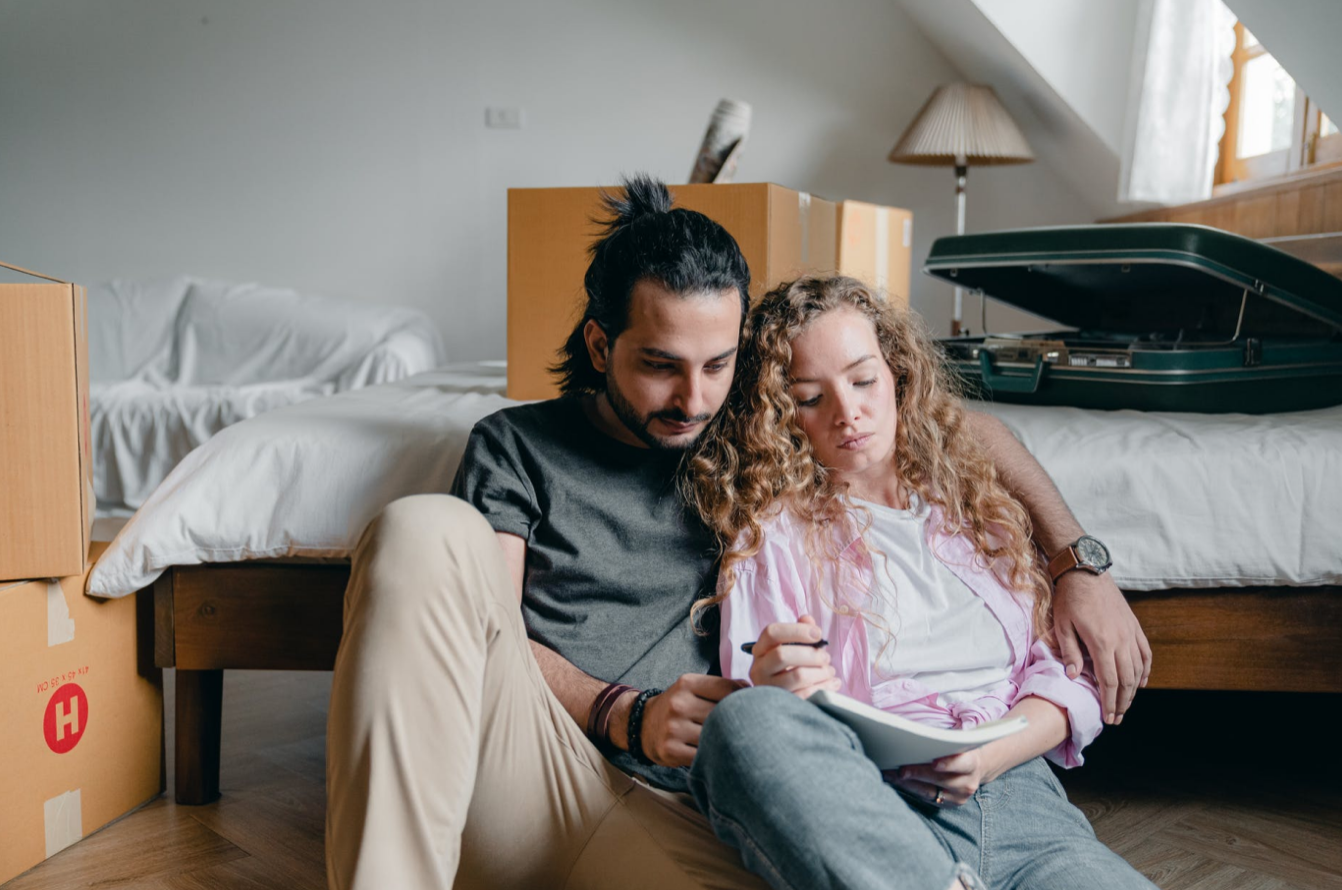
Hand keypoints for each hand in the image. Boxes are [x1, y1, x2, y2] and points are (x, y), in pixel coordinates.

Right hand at [610, 674, 744, 767]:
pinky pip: (703, 755)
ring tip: (733, 742)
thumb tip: (755, 690)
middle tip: (748, 728)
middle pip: (723, 714)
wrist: (643, 725)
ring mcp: (673, 727)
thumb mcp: (694, 688)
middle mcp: (678, 703)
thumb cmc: (679, 706)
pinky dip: (713, 755)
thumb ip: (722, 687)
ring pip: (715, 735)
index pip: (727, 688)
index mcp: (687, 683)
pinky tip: (716, 753)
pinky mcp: (670, 750)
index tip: (751, 707)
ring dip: (727, 741)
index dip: (744, 699)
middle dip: (737, 722)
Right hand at [749, 615, 840, 698]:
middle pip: (782, 655)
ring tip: (830, 671)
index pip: (772, 633)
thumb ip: (800, 632)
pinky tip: (832, 684)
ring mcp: (768, 689)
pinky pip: (806, 694)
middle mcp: (758, 669)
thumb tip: (807, 619)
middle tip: (826, 657)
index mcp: (760, 650)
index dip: (797, 630)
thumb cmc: (790, 669)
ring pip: (797, 676)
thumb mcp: (792, 648)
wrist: (781, 703)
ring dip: (820, 672)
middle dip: (811, 654)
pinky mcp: (781, 706)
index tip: (818, 633)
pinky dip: (824, 687)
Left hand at [884, 749, 991, 807]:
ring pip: (929, 792)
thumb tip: (919, 732)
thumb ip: (946, 740)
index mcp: (972, 763)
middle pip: (940, 779)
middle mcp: (967, 783)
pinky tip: (895, 781)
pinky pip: (925, 798)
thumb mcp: (959, 742)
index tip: (934, 763)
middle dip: (919, 774)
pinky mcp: (946, 804)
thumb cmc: (959, 749)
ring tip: (890, 774)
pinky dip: (909, 789)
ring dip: (907, 783)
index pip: (962, 764)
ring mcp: (957, 796)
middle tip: (901, 770)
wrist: (974, 768)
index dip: (949, 764)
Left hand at [1051, 571, 1151, 724]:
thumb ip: (1069, 652)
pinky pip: (1145, 653)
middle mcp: (1121, 640)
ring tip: (1126, 705)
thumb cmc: (1070, 599)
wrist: (1086, 572)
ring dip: (1134, 690)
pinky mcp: (1134, 626)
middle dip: (1123, 702)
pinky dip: (1145, 670)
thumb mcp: (1062, 625)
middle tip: (1117, 718)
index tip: (1108, 717)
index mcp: (1101, 642)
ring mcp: (1131, 633)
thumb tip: (1073, 676)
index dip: (1110, 702)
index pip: (1110, 681)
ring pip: (1138, 669)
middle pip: (1127, 680)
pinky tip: (1141, 682)